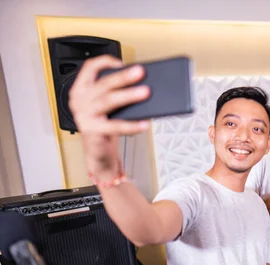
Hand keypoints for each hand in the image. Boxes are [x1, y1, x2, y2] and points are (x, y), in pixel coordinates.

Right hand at [69, 55, 150, 176]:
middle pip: (103, 84)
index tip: (122, 63)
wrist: (98, 152)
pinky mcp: (93, 132)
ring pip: (108, 101)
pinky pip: (115, 127)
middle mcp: (79, 101)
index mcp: (81, 90)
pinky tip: (144, 123)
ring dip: (128, 95)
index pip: (89, 68)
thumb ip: (115, 93)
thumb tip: (141, 83)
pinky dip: (132, 125)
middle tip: (140, 72)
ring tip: (145, 92)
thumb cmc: (104, 125)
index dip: (105, 62)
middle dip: (123, 77)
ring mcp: (84, 116)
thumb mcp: (106, 106)